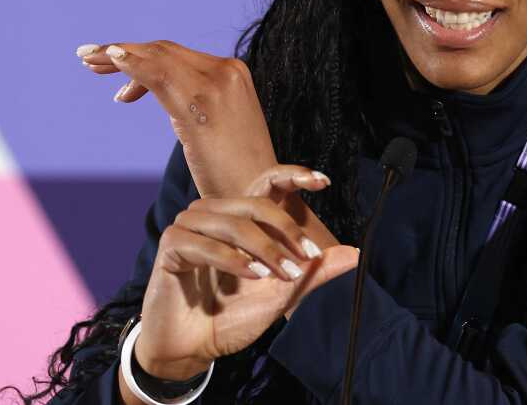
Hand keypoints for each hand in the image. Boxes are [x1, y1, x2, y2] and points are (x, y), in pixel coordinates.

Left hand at [76, 40, 276, 198]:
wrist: (259, 200)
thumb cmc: (239, 174)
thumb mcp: (222, 128)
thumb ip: (202, 106)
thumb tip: (176, 103)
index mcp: (236, 74)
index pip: (178, 55)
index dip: (142, 55)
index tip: (112, 64)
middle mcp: (228, 71)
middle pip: (165, 51)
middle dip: (124, 52)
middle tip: (89, 59)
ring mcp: (216, 83)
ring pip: (157, 56)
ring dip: (118, 55)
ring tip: (88, 60)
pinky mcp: (199, 102)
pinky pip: (156, 72)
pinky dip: (129, 62)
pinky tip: (108, 59)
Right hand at [134, 192, 358, 378]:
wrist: (193, 350)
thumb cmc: (232, 318)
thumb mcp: (281, 294)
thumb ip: (313, 273)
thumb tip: (354, 254)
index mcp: (237, 218)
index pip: (266, 187)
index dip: (294, 176)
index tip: (323, 181)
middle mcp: (213, 214)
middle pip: (255, 206)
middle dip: (286, 231)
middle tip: (307, 257)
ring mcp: (189, 226)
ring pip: (234, 224)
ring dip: (263, 249)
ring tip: (281, 274)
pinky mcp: (171, 246)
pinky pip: (205, 243)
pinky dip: (233, 259)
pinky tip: (253, 276)